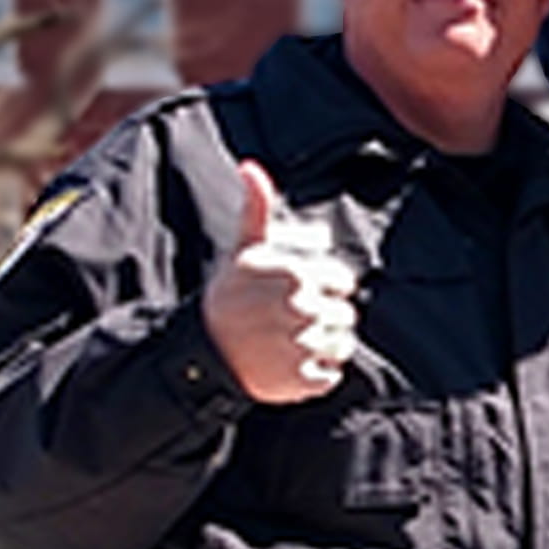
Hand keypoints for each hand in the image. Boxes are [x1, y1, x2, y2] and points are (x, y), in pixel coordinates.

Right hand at [201, 162, 359, 403]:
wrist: (202, 351)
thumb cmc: (229, 294)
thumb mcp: (244, 248)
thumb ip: (257, 208)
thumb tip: (250, 167)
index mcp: (295, 274)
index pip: (343, 280)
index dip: (325, 286)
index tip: (298, 291)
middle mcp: (300, 309)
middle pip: (346, 314)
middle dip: (324, 316)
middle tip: (290, 320)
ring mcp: (300, 347)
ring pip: (342, 344)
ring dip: (323, 345)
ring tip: (290, 341)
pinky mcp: (298, 381)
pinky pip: (332, 376)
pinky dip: (317, 375)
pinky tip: (291, 365)